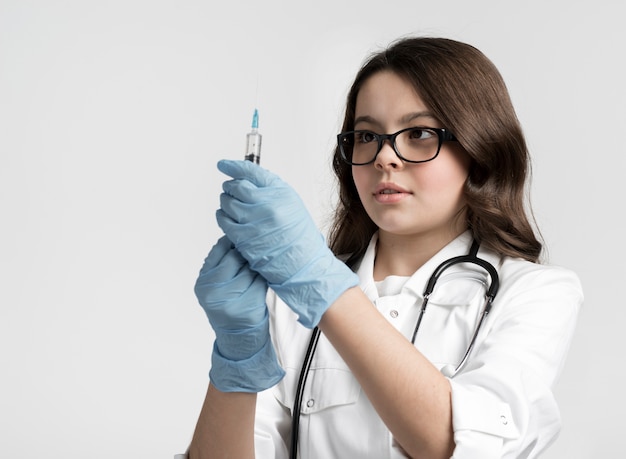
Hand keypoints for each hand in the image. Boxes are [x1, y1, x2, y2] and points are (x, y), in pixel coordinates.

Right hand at [194, 235, 283, 391]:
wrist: (238, 339)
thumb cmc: (228, 308)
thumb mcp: (215, 288)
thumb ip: (221, 266)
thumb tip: (237, 236)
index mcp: (203, 284)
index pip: (219, 251)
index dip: (232, 241)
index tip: (242, 236)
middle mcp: (214, 292)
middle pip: (235, 258)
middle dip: (247, 251)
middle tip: (256, 246)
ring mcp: (231, 300)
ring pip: (250, 268)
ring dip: (258, 262)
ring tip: (263, 258)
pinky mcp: (249, 306)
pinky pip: (261, 281)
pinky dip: (265, 275)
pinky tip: (267, 273)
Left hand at [215, 159, 358, 327]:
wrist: (303, 264)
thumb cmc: (299, 236)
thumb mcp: (291, 204)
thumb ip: (270, 190)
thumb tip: (246, 180)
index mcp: (281, 193)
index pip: (251, 172)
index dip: (233, 166)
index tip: (223, 165)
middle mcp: (268, 204)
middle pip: (237, 186)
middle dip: (230, 187)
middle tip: (230, 190)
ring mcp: (255, 221)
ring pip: (227, 202)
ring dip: (225, 201)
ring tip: (230, 205)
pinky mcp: (244, 237)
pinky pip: (223, 220)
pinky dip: (222, 216)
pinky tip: (227, 217)